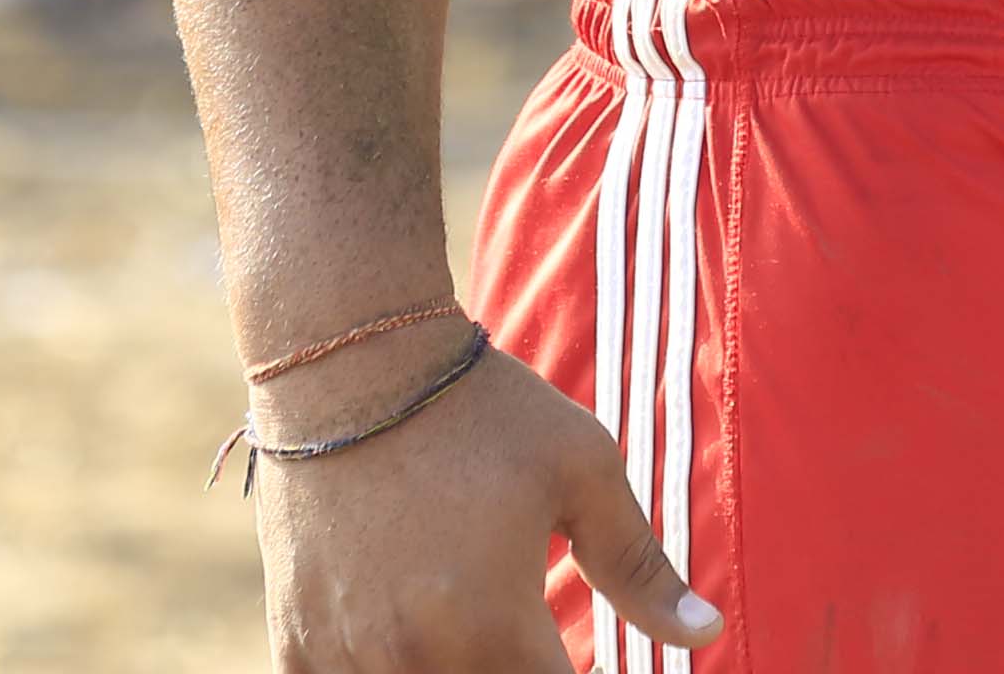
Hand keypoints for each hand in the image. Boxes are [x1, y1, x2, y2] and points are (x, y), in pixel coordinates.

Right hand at [252, 339, 717, 669]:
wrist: (348, 361)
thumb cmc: (481, 409)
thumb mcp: (582, 470)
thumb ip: (642, 567)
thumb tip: (707, 634)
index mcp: (494, 628)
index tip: (580, 655)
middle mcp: (417, 658)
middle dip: (516, 671)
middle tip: (526, 632)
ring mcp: (347, 656)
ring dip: (457, 672)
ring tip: (471, 623)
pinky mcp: (295, 642)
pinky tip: (405, 639)